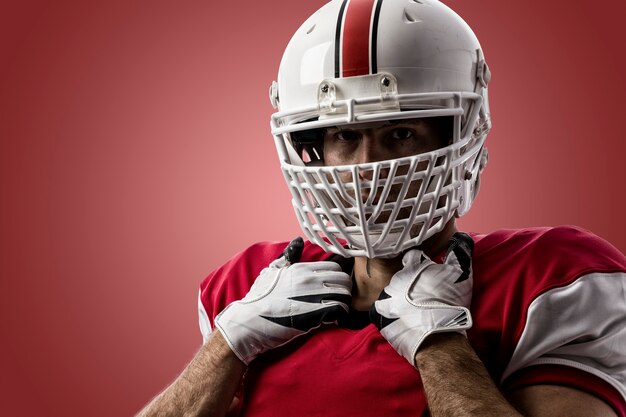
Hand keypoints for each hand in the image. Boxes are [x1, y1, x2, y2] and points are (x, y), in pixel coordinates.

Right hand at [215, 237, 351, 364]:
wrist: (248, 322)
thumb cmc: (259, 298)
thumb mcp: (272, 271)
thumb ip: (288, 256)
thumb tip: (297, 240)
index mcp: (302, 269)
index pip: (335, 267)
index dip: (336, 278)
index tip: (332, 288)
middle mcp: (310, 279)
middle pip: (344, 280)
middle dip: (344, 290)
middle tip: (337, 300)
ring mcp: (313, 296)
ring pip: (345, 295)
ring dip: (344, 303)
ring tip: (335, 311)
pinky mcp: (315, 315)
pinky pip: (340, 310)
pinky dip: (340, 315)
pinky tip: (331, 320)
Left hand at [370, 232, 473, 365]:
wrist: (437, 338)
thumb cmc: (451, 305)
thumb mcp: (461, 274)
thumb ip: (459, 251)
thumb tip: (459, 236)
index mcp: (413, 266)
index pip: (413, 257)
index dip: (422, 264)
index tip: (428, 274)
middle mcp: (395, 278)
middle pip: (402, 276)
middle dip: (411, 284)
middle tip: (424, 296)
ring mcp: (385, 296)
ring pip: (391, 292)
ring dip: (400, 299)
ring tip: (414, 311)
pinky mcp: (378, 314)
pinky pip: (381, 310)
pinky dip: (389, 314)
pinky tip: (402, 320)